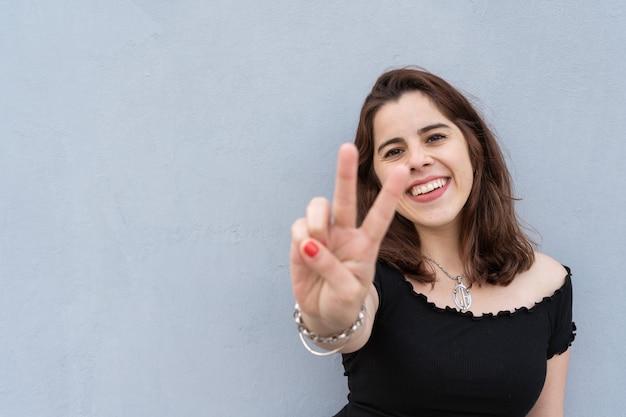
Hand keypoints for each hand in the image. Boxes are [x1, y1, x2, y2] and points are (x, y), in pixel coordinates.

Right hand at [290, 143, 408, 335]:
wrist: (325, 315)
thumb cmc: (344, 302)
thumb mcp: (348, 292)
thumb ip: (331, 268)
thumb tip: (308, 244)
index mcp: (366, 244)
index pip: (381, 215)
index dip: (390, 194)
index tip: (402, 170)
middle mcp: (346, 232)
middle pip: (345, 196)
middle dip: (345, 171)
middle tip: (347, 147)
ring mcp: (323, 234)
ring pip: (318, 206)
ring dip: (316, 221)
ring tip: (316, 243)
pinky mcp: (302, 239)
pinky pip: (298, 227)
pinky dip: (300, 238)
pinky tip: (305, 254)